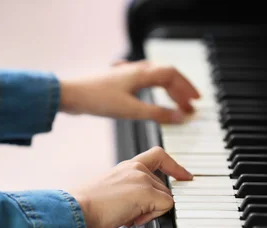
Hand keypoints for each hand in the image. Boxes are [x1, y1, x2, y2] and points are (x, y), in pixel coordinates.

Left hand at [59, 60, 199, 123]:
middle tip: (190, 106)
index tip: (196, 101)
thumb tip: (180, 117)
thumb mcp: (131, 110)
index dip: (187, 87)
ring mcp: (127, 75)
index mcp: (142, 73)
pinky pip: (144, 82)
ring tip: (177, 104)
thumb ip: (157, 114)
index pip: (173, 75)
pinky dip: (155, 90)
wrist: (70, 96)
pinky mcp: (119, 82)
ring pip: (155, 77)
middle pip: (166, 75)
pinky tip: (153, 98)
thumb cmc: (96, 99)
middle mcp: (136, 70)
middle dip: (180, 90)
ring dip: (169, 90)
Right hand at [69, 146, 191, 227]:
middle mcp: (136, 168)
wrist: (75, 209)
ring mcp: (142, 178)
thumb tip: (140, 210)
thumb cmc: (85, 206)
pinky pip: (166, 207)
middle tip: (129, 215)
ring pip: (165, 197)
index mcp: (126, 166)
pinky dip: (152, 217)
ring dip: (150, 212)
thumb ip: (128, 193)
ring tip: (126, 216)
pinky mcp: (146, 191)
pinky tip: (132, 219)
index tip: (185, 176)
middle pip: (163, 187)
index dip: (175, 166)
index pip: (158, 155)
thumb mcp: (111, 193)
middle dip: (152, 205)